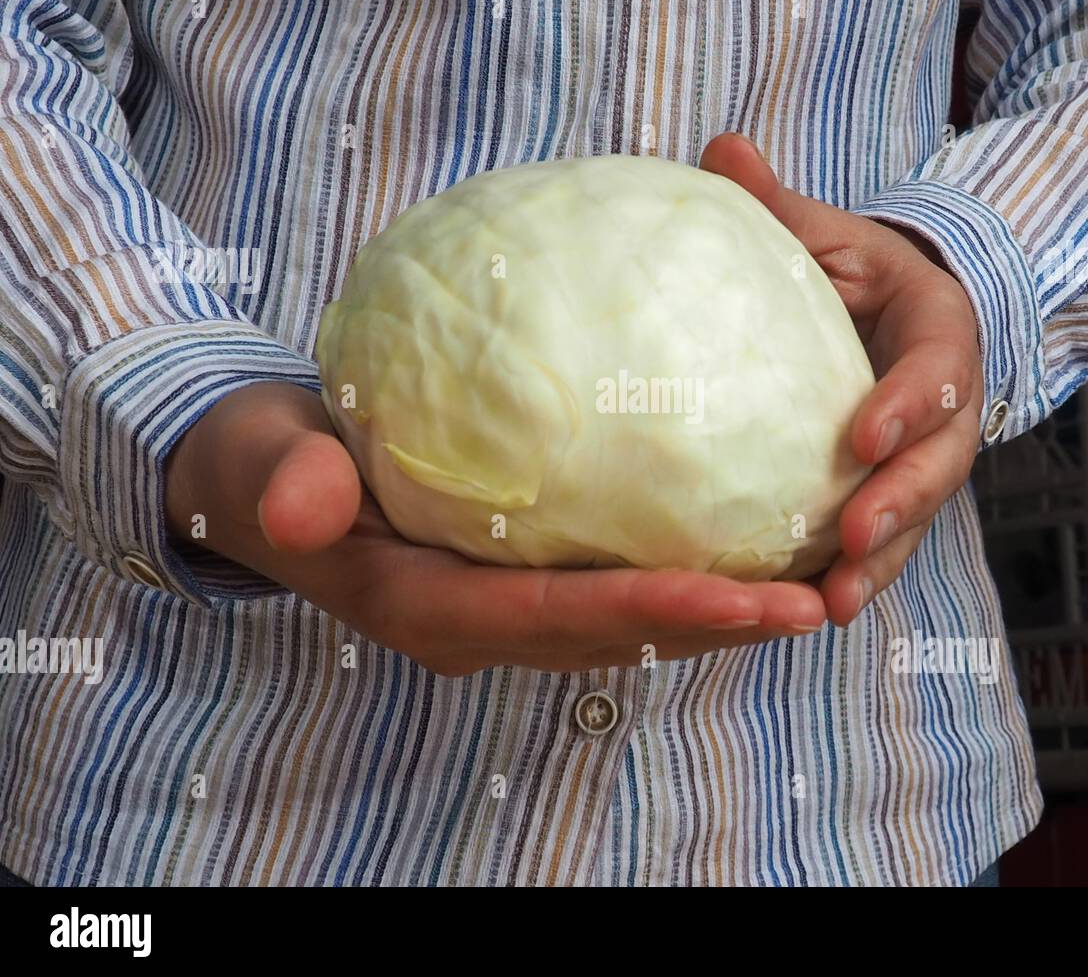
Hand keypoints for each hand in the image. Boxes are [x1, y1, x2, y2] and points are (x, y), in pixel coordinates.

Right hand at [164, 382, 826, 674]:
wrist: (260, 482)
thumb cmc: (264, 468)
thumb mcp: (261, 465)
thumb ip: (285, 485)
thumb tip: (308, 501)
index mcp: (426, 607)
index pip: (554, 619)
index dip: (650, 609)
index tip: (744, 594)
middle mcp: (477, 624)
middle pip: (615, 635)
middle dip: (714, 625)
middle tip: (813, 600)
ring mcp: (502, 610)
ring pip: (627, 623)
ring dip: (717, 612)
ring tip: (811, 586)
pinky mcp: (517, 580)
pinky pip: (612, 584)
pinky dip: (681, 572)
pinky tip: (744, 538)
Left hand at [700, 133, 983, 624]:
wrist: (888, 313)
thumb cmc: (854, 272)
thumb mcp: (828, 235)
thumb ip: (780, 208)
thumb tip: (719, 148)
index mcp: (938, 336)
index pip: (939, 372)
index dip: (910, 404)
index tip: (864, 436)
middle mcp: (944, 408)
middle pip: (940, 465)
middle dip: (901, 505)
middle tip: (853, 541)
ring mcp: (922, 458)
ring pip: (914, 518)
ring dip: (879, 563)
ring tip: (831, 605)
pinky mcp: (891, 493)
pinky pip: (880, 541)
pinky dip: (851, 576)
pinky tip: (807, 610)